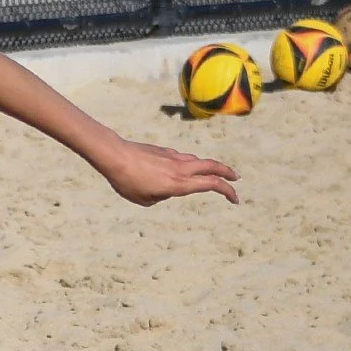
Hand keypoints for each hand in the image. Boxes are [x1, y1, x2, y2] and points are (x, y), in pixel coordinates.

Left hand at [99, 139, 238, 206]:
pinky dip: (187, 164)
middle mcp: (180, 169)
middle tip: (236, 178)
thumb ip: (162, 196)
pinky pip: (181, 158)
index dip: (228, 191)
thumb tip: (167, 188)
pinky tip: (178, 170)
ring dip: (207, 168)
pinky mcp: (163, 151)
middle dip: (227, 172)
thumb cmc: (126, 181)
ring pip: (197, 161)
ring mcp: (172, 157)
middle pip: (212, 166)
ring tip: (210, 175)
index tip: (235, 199)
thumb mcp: (145, 199)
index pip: (212, 185)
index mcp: (178, 184)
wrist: (114, 155)